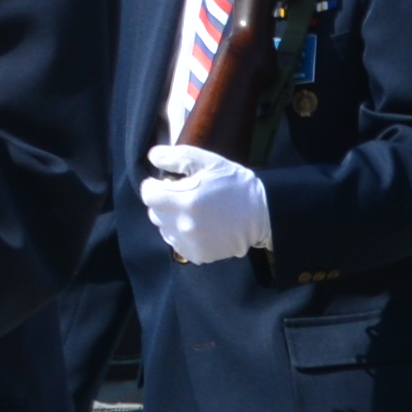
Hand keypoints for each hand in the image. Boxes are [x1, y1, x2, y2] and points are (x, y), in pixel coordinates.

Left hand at [137, 144, 269, 266]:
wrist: (263, 213)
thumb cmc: (235, 184)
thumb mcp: (208, 162)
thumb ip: (177, 157)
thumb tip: (152, 155)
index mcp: (183, 200)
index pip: (148, 195)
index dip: (154, 186)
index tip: (166, 183)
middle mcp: (183, 225)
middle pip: (155, 213)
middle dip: (164, 202)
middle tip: (183, 195)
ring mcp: (190, 243)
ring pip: (165, 230)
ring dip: (172, 220)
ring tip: (194, 211)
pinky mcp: (198, 255)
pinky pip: (178, 245)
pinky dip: (184, 236)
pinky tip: (200, 226)